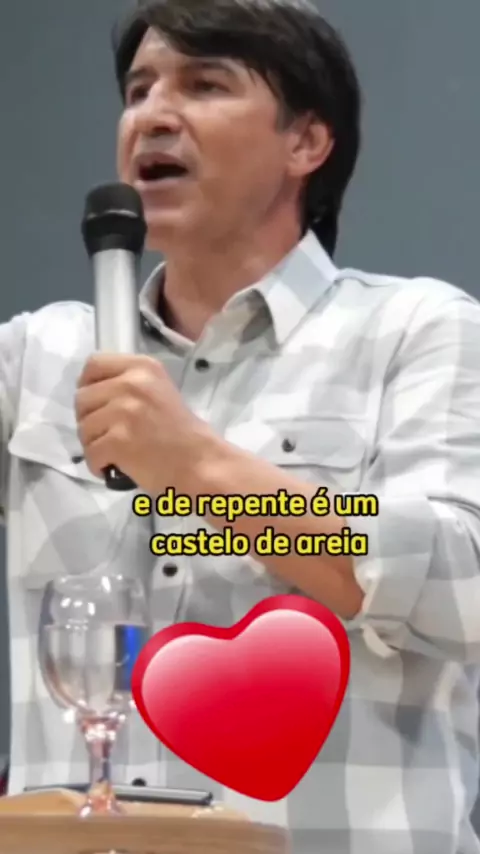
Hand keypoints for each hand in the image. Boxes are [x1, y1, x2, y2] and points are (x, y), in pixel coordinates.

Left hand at [75, 353, 212, 494]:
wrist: (201, 464)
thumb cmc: (182, 433)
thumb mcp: (158, 392)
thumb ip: (127, 386)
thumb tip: (92, 394)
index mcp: (142, 367)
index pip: (94, 364)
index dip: (88, 386)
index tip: (97, 404)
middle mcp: (132, 383)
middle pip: (82, 398)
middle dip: (89, 420)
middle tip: (110, 435)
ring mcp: (124, 411)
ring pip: (83, 428)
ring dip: (94, 445)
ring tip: (117, 454)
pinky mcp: (118, 440)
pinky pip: (90, 453)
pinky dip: (99, 465)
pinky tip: (116, 468)